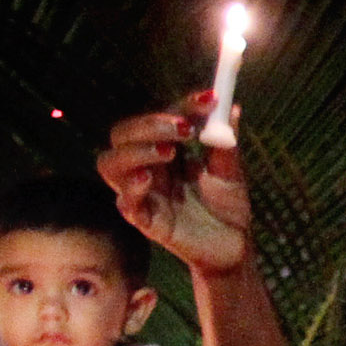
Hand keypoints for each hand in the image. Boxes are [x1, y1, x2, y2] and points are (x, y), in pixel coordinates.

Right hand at [96, 102, 251, 273]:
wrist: (234, 247)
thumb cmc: (227, 207)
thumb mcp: (229, 171)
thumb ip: (226, 142)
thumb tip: (231, 108)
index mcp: (165, 149)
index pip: (160, 118)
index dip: (182, 105)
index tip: (210, 99)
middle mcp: (146, 167)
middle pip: (123, 134)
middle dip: (150, 124)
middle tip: (185, 128)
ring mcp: (142, 193)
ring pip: (110, 163)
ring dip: (135, 151)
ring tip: (168, 153)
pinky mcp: (145, 220)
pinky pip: (125, 203)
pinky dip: (131, 189)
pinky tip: (147, 180)